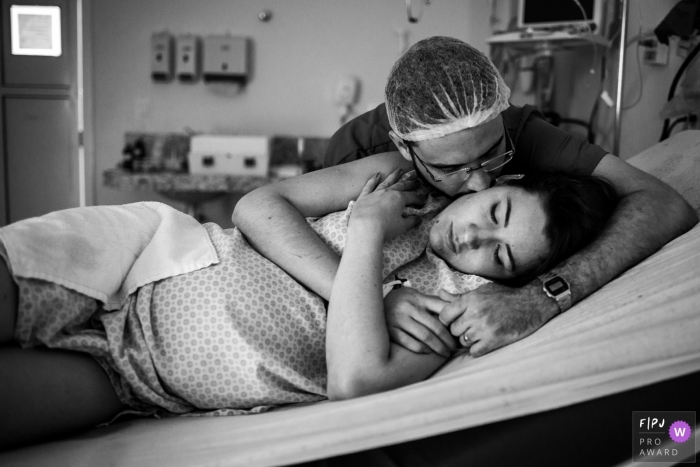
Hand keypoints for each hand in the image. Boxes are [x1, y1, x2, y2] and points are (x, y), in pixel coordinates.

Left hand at [350, 169, 426, 240]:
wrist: (365, 228)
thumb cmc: (386, 228)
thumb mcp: (402, 226)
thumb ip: (411, 222)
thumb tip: (419, 219)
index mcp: (399, 198)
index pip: (412, 197)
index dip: (418, 200)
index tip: (423, 202)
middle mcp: (388, 192)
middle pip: (401, 186)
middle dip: (409, 183)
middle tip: (416, 180)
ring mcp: (375, 193)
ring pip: (386, 181)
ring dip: (393, 176)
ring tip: (399, 170)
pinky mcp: (364, 196)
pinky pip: (369, 185)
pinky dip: (373, 179)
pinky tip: (377, 175)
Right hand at [384, 287, 456, 356]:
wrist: (373, 301)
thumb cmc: (403, 301)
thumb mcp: (418, 296)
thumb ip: (436, 301)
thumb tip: (458, 304)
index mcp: (419, 298)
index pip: (442, 309)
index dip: (453, 322)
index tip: (460, 332)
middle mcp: (410, 308)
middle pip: (436, 326)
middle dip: (448, 340)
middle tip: (455, 348)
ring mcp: (399, 319)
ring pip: (424, 336)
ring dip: (438, 347)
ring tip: (445, 354)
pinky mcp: (390, 329)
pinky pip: (408, 342)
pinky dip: (420, 349)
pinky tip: (428, 352)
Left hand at [438, 282, 559, 356]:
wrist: (531, 303)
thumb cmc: (504, 296)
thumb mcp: (481, 291)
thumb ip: (458, 297)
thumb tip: (439, 293)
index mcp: (470, 300)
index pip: (444, 315)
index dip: (446, 321)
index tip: (453, 322)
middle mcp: (475, 313)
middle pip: (453, 330)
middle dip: (459, 331)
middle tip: (469, 328)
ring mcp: (484, 328)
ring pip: (463, 342)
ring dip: (469, 340)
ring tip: (480, 333)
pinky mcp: (495, 340)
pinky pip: (474, 352)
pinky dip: (478, 349)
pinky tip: (485, 342)